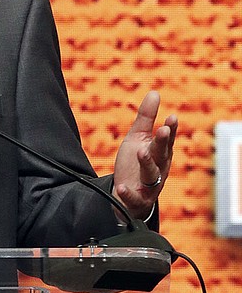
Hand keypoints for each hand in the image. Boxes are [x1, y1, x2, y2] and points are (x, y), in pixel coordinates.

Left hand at [112, 91, 177, 219]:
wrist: (128, 194)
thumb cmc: (137, 161)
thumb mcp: (138, 137)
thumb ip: (146, 117)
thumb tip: (154, 92)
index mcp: (160, 153)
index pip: (167, 140)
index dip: (170, 129)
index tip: (171, 117)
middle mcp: (159, 168)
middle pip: (161, 154)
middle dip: (162, 142)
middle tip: (162, 130)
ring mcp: (149, 185)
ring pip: (151, 174)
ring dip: (147, 163)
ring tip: (140, 151)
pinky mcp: (137, 199)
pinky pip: (134, 197)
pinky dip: (129, 193)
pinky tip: (122, 187)